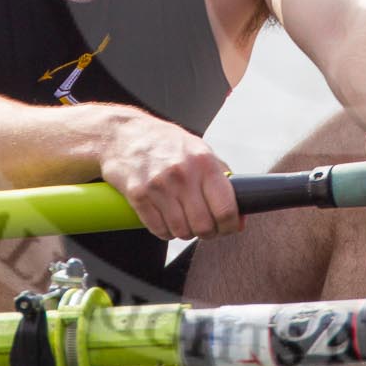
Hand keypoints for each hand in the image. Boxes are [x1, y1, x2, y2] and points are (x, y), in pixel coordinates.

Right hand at [99, 111, 238, 241]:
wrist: (124, 133)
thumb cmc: (165, 143)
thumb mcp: (200, 150)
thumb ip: (222, 179)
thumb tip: (241, 213)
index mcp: (204, 162)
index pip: (225, 208)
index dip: (229, 226)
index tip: (227, 228)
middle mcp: (183, 173)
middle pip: (203, 225)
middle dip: (206, 232)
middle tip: (204, 227)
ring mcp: (159, 185)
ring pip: (181, 231)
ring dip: (184, 232)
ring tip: (183, 220)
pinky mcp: (138, 195)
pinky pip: (158, 229)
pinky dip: (164, 231)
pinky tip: (165, 219)